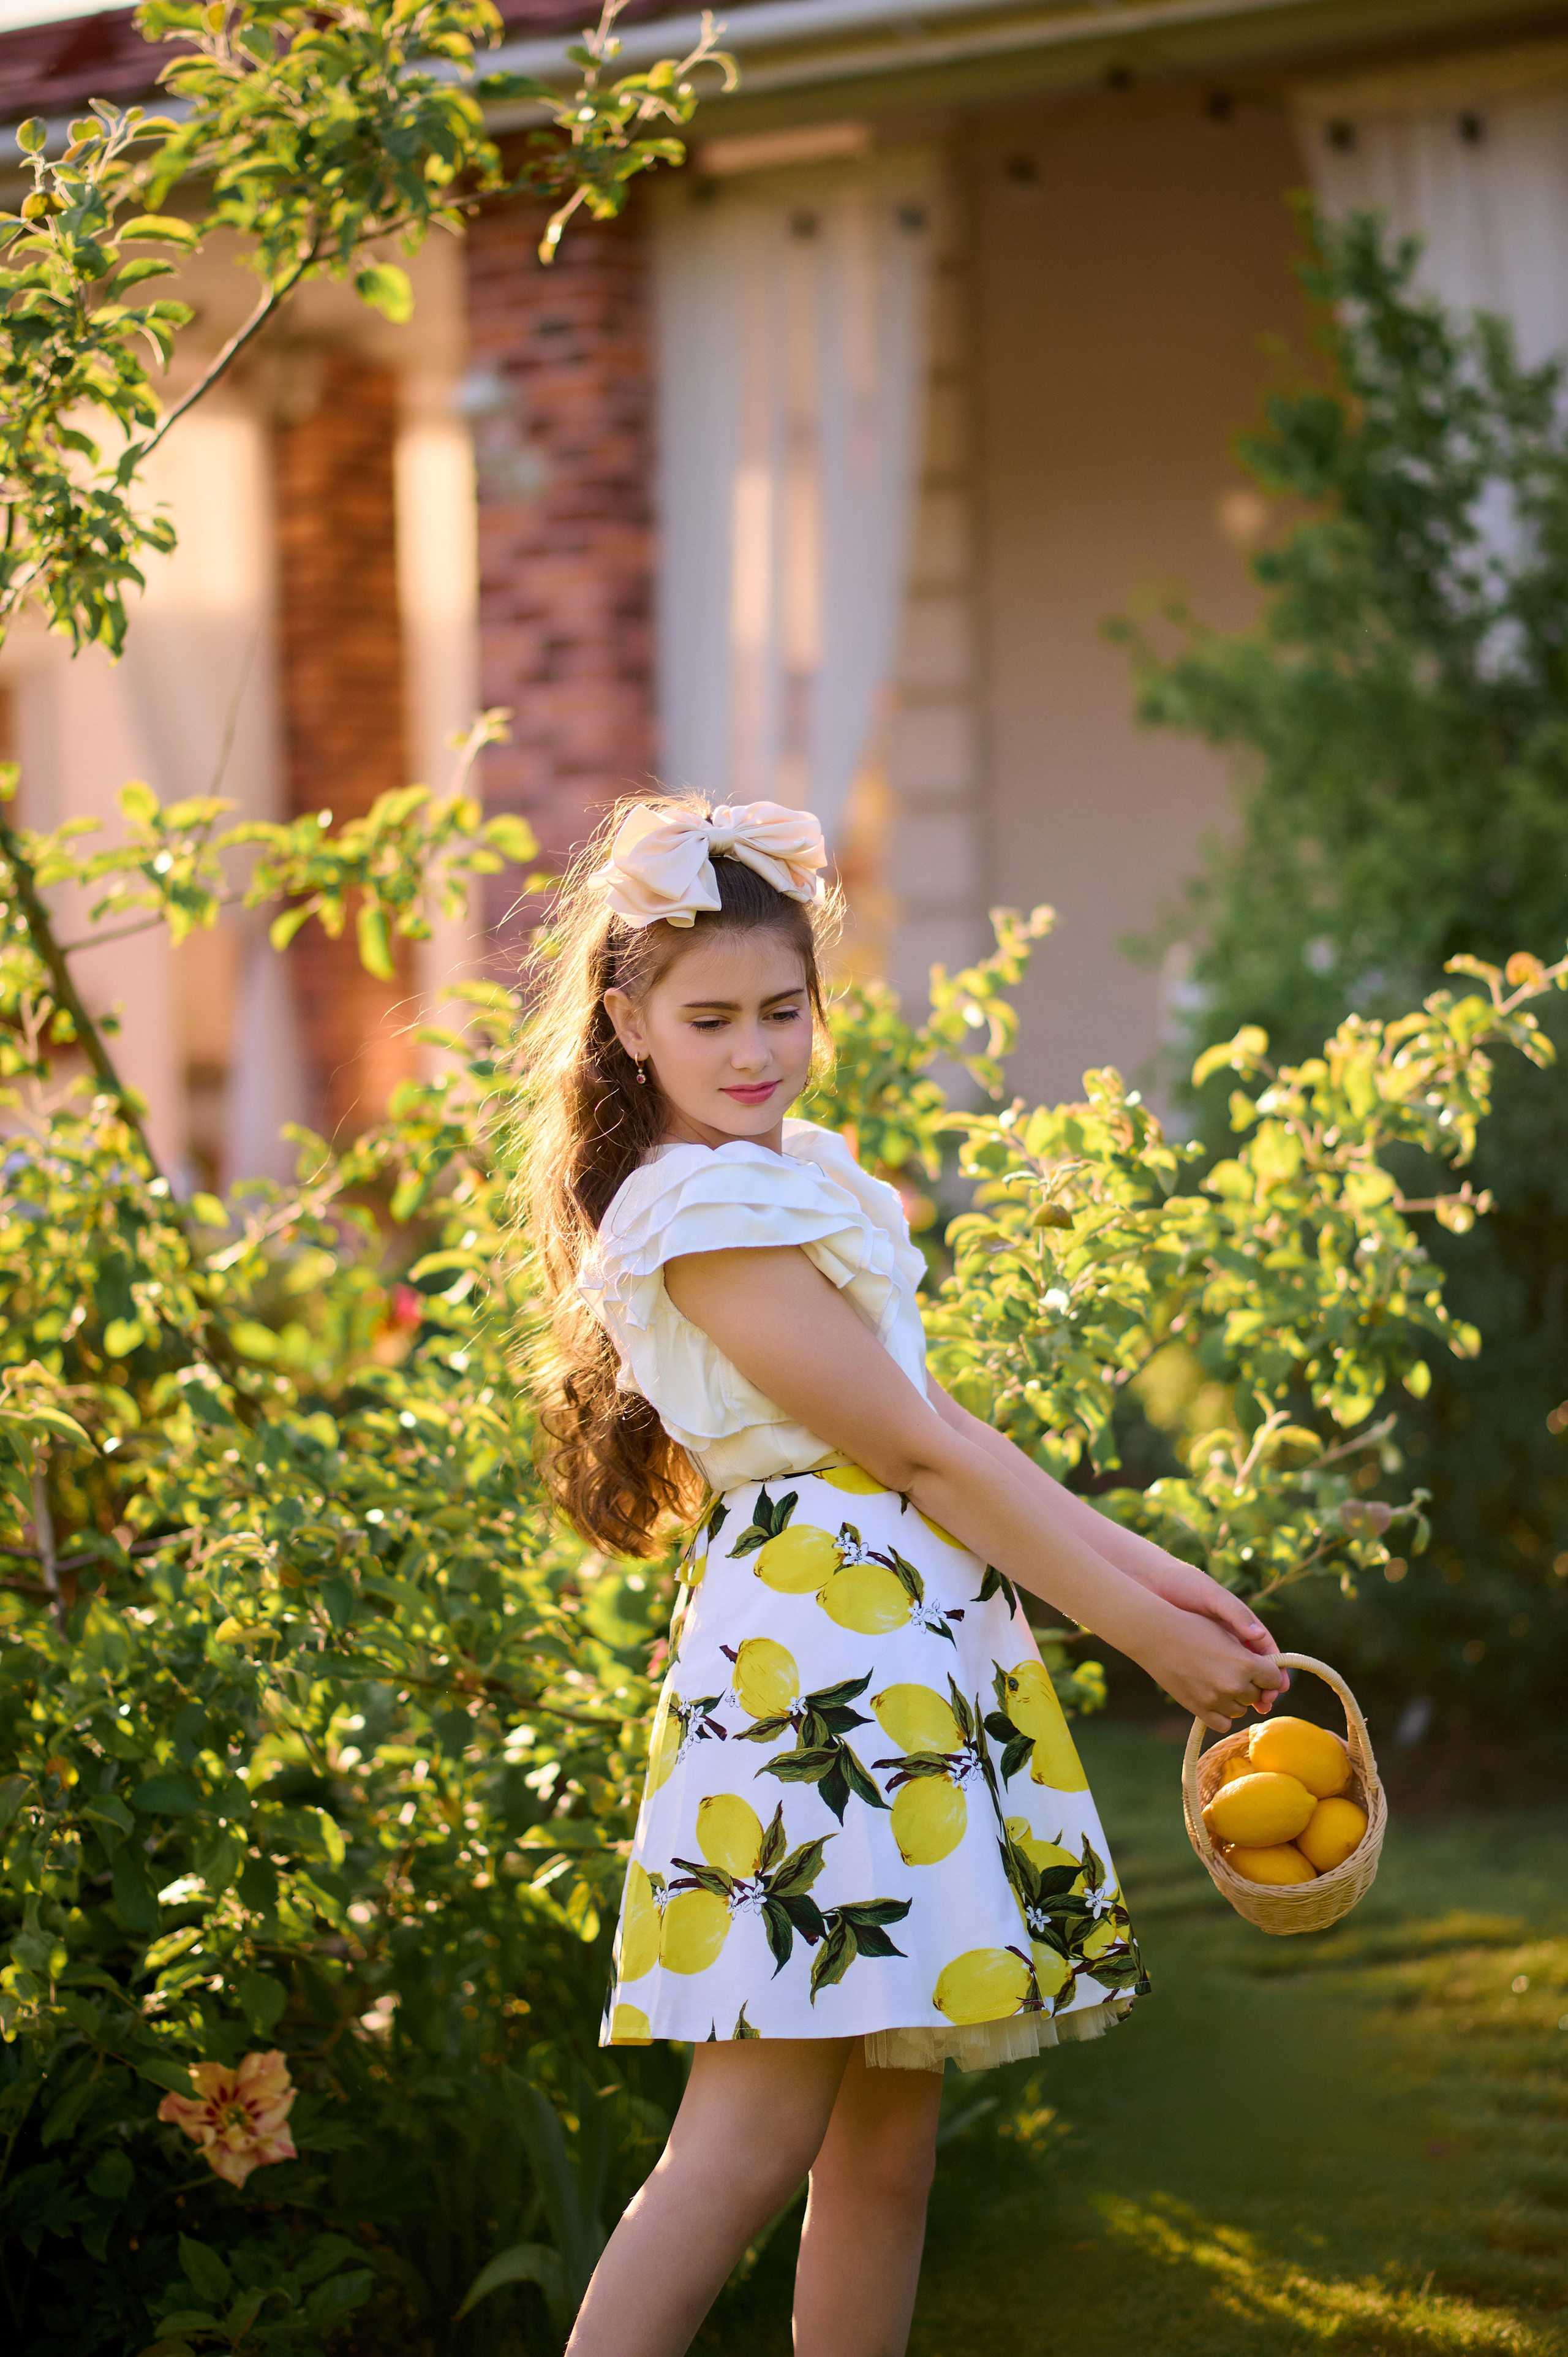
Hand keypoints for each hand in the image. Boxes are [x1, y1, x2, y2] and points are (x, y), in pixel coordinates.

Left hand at [1133, 1554, 1286, 1712]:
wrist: (1152, 1584)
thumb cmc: (1185, 1585)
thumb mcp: (1212, 1596)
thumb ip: (1235, 1613)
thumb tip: (1259, 1634)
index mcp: (1240, 1624)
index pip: (1265, 1652)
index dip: (1275, 1670)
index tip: (1280, 1686)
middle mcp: (1230, 1640)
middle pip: (1254, 1670)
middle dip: (1263, 1688)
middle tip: (1265, 1704)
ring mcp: (1213, 1651)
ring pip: (1235, 1678)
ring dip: (1244, 1694)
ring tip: (1250, 1709)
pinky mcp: (1196, 1659)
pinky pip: (1212, 1679)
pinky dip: (1219, 1693)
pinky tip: (1220, 1704)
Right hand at [1136, 1597, 1287, 1733]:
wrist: (1155, 1635)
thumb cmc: (1192, 1627)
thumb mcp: (1227, 1634)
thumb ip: (1252, 1655)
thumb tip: (1275, 1677)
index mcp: (1246, 1663)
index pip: (1274, 1679)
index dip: (1269, 1673)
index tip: (1261, 1670)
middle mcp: (1234, 1685)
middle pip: (1258, 1695)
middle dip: (1251, 1685)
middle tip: (1233, 1670)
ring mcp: (1216, 1700)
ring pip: (1241, 1710)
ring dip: (1236, 1699)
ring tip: (1219, 1680)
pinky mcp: (1199, 1710)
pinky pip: (1224, 1723)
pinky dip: (1222, 1713)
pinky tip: (1213, 1697)